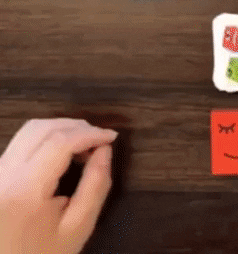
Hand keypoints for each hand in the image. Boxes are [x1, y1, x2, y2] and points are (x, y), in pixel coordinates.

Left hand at [0, 118, 117, 253]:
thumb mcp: (78, 227)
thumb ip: (96, 186)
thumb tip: (105, 149)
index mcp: (24, 190)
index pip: (59, 143)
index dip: (90, 133)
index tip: (111, 136)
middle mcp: (3, 174)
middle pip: (42, 128)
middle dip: (76, 126)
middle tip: (100, 138)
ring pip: (30, 130)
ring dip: (62, 129)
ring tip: (85, 144)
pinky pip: (22, 142)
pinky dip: (48, 137)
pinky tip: (64, 151)